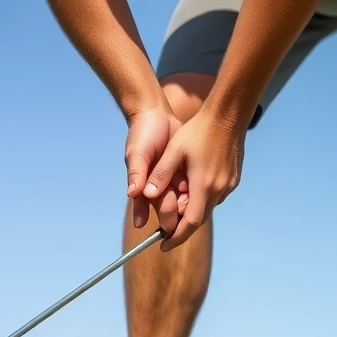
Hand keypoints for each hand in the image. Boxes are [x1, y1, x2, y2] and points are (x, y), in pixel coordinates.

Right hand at [124, 105, 188, 233]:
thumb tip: (133, 194)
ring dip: (191, 200)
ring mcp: (176, 181)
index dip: (165, 217)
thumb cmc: (142, 136)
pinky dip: (199, 187)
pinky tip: (203, 181)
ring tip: (191, 188)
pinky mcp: (188, 172)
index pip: (157, 209)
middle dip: (180, 210)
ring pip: (187, 200)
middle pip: (174, 209)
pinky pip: (195, 186)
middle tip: (184, 197)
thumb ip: (136, 173)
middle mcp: (162, 189)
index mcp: (148, 189)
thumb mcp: (137, 153)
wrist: (157, 116)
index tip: (170, 220)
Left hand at [142, 106, 245, 250]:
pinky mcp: (233, 179)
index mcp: (203, 186)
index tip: (163, 246)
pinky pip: (216, 196)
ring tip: (177, 211)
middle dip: (182, 229)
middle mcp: (219, 190)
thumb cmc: (198, 130)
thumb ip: (160, 175)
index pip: (190, 224)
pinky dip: (202, 199)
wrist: (229, 116)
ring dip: (193, 212)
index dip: (176, 238)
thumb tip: (146, 194)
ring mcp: (229, 185)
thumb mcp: (174, 151)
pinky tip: (193, 190)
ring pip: (207, 207)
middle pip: (199, 219)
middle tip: (166, 234)